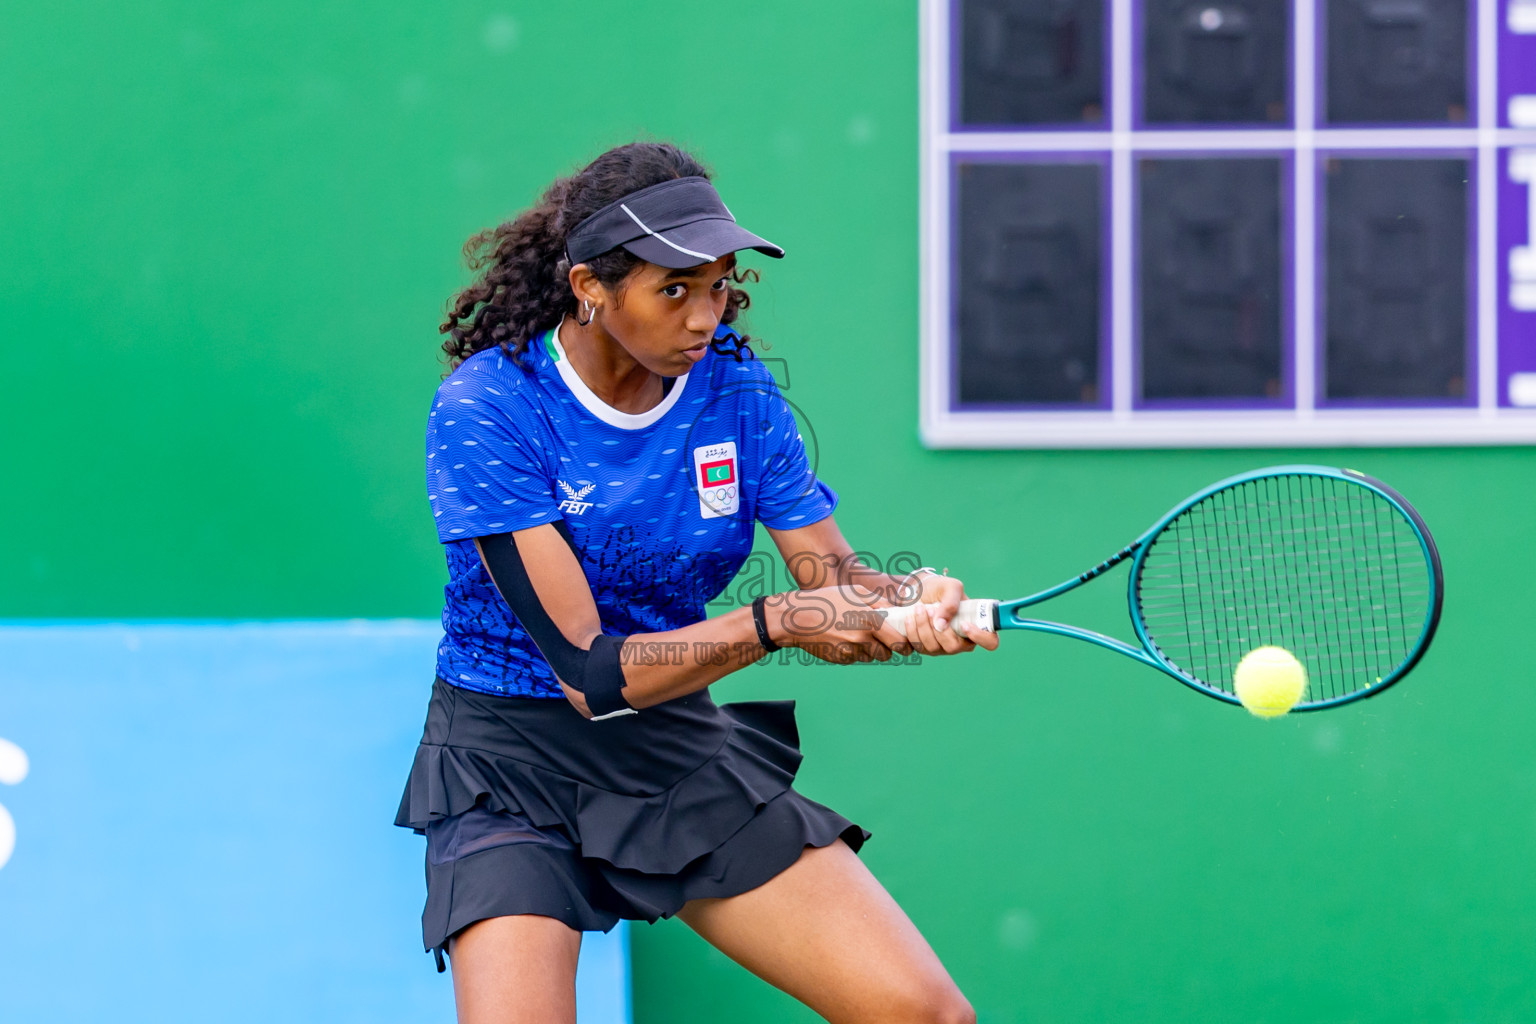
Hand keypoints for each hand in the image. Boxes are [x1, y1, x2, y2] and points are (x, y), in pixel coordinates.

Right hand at [767, 586, 907, 664]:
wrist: (797, 618)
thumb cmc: (828, 600)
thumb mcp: (856, 593)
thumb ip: (880, 602)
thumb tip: (898, 611)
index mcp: (870, 621)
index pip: (899, 642)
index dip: (904, 645)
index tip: (904, 643)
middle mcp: (862, 639)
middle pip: (886, 654)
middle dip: (886, 648)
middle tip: (880, 638)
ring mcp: (850, 651)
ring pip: (870, 657)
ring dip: (869, 649)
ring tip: (856, 634)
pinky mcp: (840, 659)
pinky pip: (854, 658)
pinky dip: (853, 652)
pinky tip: (842, 638)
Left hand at [895, 573, 999, 655]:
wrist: (917, 591)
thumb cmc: (939, 588)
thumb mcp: (949, 586)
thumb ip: (951, 602)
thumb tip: (942, 625)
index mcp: (976, 626)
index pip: (990, 642)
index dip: (980, 637)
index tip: (965, 624)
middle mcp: (962, 641)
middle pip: (954, 647)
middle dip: (939, 629)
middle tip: (930, 609)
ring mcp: (943, 647)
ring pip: (934, 648)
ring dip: (923, 627)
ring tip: (919, 608)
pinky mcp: (926, 648)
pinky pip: (919, 647)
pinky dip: (913, 631)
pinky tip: (910, 617)